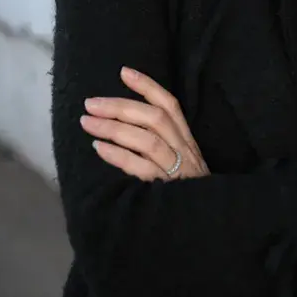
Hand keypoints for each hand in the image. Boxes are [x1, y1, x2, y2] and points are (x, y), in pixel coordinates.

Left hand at [80, 66, 209, 181]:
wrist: (209, 224)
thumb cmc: (188, 194)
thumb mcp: (183, 164)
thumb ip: (164, 144)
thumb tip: (127, 122)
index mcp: (187, 140)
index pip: (170, 105)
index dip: (147, 86)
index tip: (123, 72)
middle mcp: (185, 150)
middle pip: (154, 118)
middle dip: (120, 106)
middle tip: (91, 103)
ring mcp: (178, 170)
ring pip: (147, 140)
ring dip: (114, 128)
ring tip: (88, 123)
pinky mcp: (168, 191)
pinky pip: (142, 169)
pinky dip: (120, 156)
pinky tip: (100, 148)